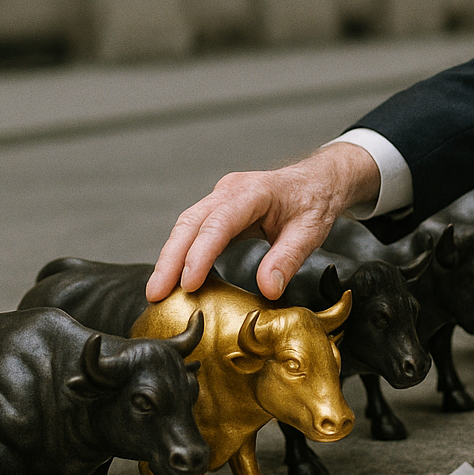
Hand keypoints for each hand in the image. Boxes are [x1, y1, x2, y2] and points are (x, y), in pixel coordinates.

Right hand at [146, 143, 381, 301]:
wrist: (317, 181)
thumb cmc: (314, 202)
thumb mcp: (311, 232)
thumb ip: (288, 260)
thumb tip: (267, 289)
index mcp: (253, 192)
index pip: (218, 224)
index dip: (199, 255)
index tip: (188, 284)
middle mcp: (230, 191)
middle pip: (190, 224)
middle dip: (169, 260)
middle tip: (156, 293)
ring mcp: (221, 197)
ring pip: (186, 226)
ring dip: (170, 258)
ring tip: (158, 291)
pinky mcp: (218, 208)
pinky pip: (193, 230)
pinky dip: (180, 253)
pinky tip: (174, 277)